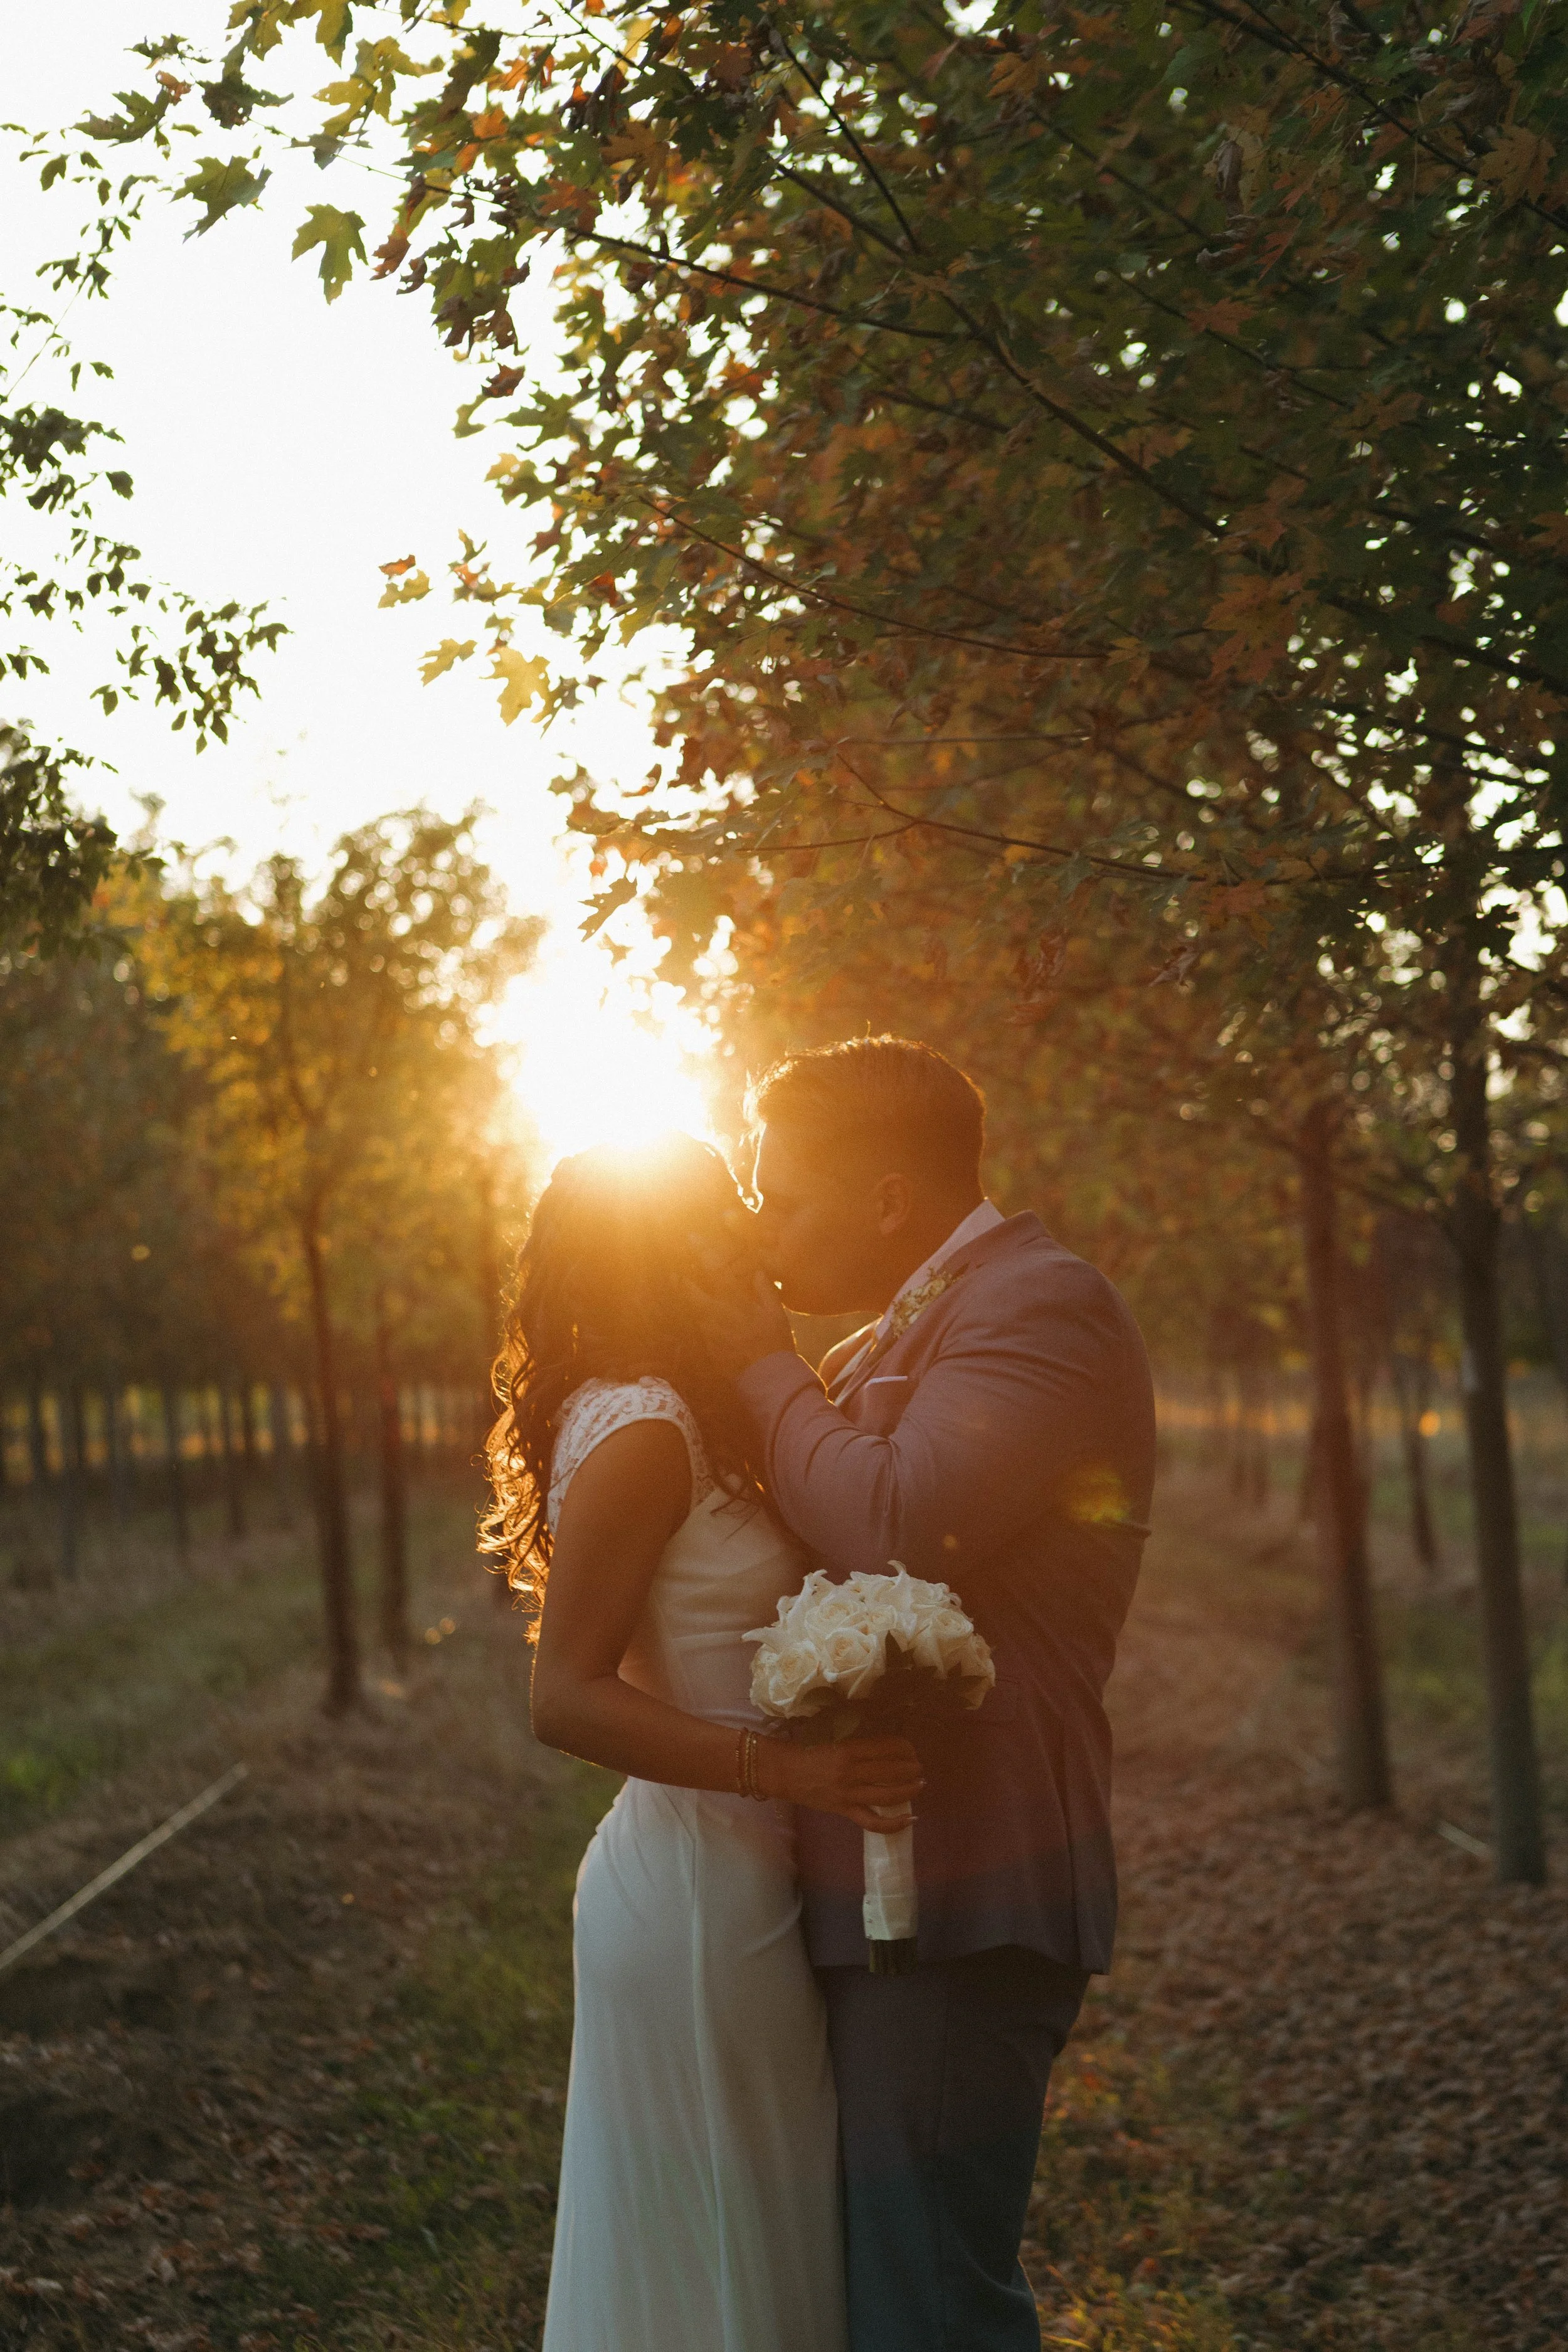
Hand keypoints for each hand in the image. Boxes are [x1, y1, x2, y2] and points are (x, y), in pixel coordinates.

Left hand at [687, 1248, 793, 1376]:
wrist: (768, 1378)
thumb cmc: (776, 1344)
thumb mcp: (777, 1314)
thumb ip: (766, 1291)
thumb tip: (758, 1272)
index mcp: (735, 1302)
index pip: (714, 1271)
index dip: (701, 1253)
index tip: (691, 1239)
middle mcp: (717, 1315)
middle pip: (691, 1293)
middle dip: (681, 1281)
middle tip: (674, 1273)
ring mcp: (710, 1333)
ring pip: (692, 1311)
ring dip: (687, 1301)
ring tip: (681, 1291)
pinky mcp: (708, 1348)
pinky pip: (698, 1330)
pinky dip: (696, 1322)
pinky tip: (698, 1320)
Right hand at [763, 1734, 923, 1831]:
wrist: (785, 1772)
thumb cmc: (810, 1752)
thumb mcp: (836, 1742)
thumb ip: (860, 1748)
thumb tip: (888, 1751)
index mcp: (848, 1749)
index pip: (886, 1747)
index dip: (904, 1748)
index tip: (911, 1749)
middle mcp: (850, 1772)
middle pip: (891, 1770)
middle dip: (911, 1769)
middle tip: (920, 1767)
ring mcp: (848, 1794)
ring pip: (887, 1795)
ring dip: (909, 1790)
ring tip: (920, 1785)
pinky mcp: (844, 1810)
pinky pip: (873, 1822)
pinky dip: (894, 1824)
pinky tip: (911, 1819)